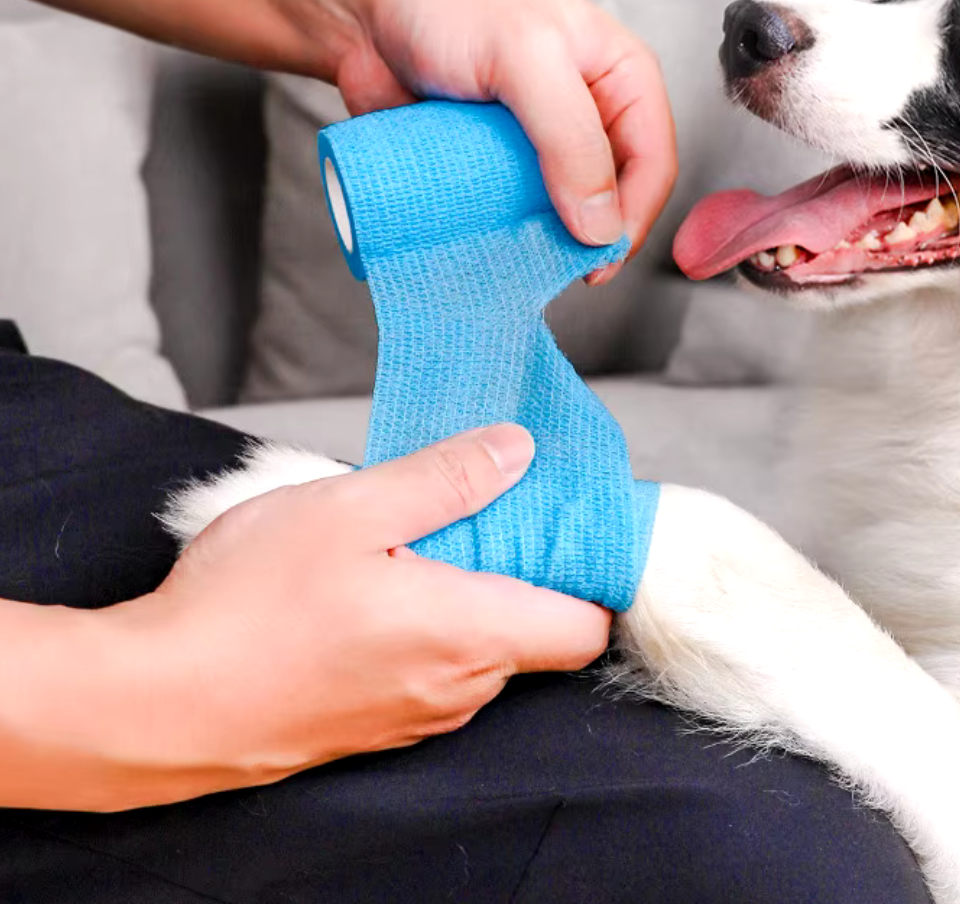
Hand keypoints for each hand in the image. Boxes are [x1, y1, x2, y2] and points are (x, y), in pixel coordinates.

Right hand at [83, 425, 608, 809]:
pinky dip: (424, 625)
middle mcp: (456, 689)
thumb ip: (447, 478)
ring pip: (479, 648)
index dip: (587, 570)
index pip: (586, 624)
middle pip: (534, 629)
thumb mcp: (353, 508)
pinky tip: (364, 589)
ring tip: (400, 542)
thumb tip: (517, 452)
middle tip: (463, 508)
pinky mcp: (375, 723)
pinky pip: (432, 669)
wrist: (155, 706)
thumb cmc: (247, 607)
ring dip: (462, 592)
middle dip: (515, 567)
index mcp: (470, 634)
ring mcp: (415, 715)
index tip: (560, 521)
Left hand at [335, 0, 677, 283]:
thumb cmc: (446, 6)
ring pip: (567, 213)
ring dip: (549, 242)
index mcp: (620, 76)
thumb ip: (571, 139)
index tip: (596, 260)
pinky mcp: (501, 168)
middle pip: (616, 197)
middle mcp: (591, 113)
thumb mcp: (525, 58)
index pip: (653, 162)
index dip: (632, 217)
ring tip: (524, 261)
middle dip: (592, 236)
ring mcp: (544, 145)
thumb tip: (602, 228)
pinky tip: (495, 248)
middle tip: (559, 267)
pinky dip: (511, 236)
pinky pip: (520, 216)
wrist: (361, 11)